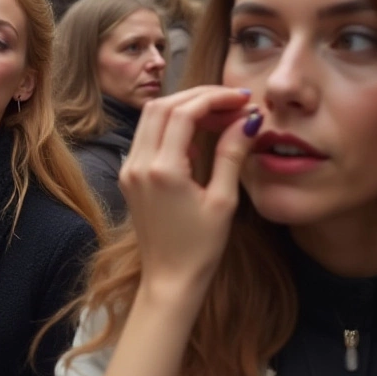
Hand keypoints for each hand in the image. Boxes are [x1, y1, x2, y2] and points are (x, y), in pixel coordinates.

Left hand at [119, 86, 258, 302]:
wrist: (169, 277)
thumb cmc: (201, 246)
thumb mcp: (223, 200)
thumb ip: (231, 154)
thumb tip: (247, 119)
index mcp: (162, 170)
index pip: (183, 112)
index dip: (214, 98)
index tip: (242, 99)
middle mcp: (138, 164)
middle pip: (162, 106)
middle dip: (198, 97)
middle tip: (232, 102)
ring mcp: (129, 169)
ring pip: (150, 117)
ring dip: (183, 108)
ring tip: (220, 115)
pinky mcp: (129, 176)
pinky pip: (147, 136)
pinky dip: (171, 125)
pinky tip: (199, 135)